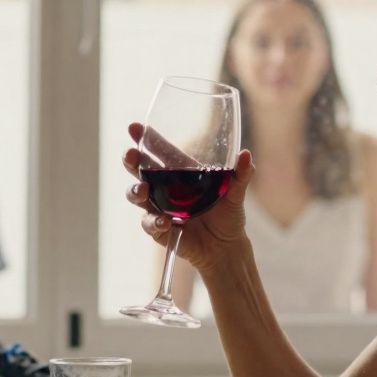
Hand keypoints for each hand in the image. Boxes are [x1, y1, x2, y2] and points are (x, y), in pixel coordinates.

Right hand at [122, 122, 253, 274]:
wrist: (225, 248)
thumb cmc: (228, 216)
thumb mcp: (236, 195)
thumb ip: (240, 175)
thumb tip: (246, 155)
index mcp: (181, 173)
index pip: (159, 152)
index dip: (145, 139)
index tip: (135, 127)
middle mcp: (165, 188)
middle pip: (140, 170)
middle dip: (132, 161)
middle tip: (130, 155)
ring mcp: (160, 208)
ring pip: (137, 196)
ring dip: (136, 191)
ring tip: (143, 191)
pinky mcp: (160, 229)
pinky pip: (150, 223)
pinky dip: (154, 221)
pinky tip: (164, 221)